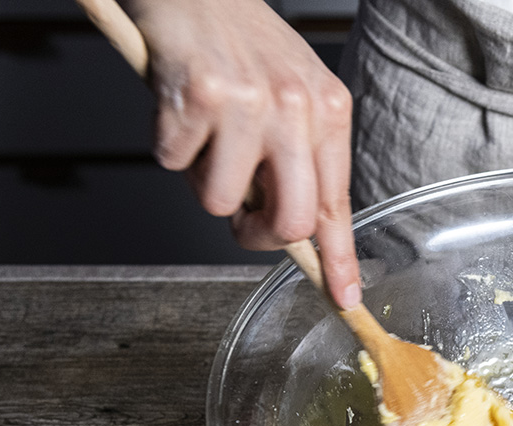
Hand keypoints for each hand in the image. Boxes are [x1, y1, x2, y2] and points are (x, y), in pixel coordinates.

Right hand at [122, 0, 360, 305]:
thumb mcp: (293, 91)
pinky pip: (174, 164)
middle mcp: (296, 108)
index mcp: (328, 110)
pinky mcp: (199, 98)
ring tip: (204, 135)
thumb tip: (294, 226)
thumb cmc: (240, 39)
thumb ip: (299, 154)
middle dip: (257, 237)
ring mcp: (249, 104)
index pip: (337, 203)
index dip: (338, 259)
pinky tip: (178, 107)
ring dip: (201, 180)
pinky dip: (167, 145)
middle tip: (241, 217)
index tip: (345, 299)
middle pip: (288, 221)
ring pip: (221, 202)